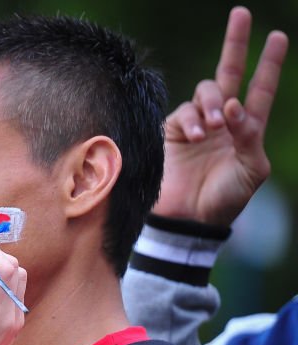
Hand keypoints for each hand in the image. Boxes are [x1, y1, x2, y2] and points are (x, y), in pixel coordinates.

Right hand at [153, 7, 287, 227]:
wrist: (188, 221)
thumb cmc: (224, 200)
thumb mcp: (251, 171)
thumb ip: (250, 136)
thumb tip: (236, 105)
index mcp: (247, 129)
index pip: (260, 89)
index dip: (269, 63)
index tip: (277, 36)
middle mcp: (222, 121)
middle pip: (229, 73)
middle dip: (236, 43)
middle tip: (242, 13)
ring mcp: (196, 125)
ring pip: (206, 91)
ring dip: (213, 102)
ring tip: (216, 127)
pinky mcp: (171, 133)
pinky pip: (183, 113)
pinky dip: (192, 120)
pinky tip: (197, 137)